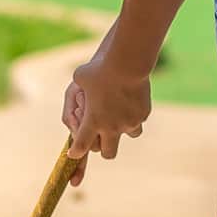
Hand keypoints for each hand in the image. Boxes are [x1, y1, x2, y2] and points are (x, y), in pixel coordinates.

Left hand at [61, 48, 152, 185]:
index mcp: (93, 121)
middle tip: (100, 139)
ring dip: (124, 130)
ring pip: (129, 136)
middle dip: (103, 148)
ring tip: (121, 116)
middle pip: (108, 153)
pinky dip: (135, 115)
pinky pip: (139, 120)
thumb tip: (79, 98)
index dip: (76, 152)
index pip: (81, 146)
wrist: (127, 63)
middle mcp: (112, 126)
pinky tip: (131, 102)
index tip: (74, 153)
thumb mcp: (80, 77)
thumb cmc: (99, 68)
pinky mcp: (143, 114)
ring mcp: (130, 122)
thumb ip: (77, 90)